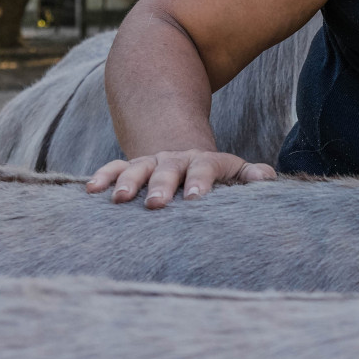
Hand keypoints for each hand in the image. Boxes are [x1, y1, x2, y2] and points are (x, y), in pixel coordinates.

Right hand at [85, 150, 276, 208]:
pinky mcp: (131, 167)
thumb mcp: (235, 173)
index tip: (195, 199)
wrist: (185, 155)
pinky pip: (114, 168)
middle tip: (156, 203)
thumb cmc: (216, 176)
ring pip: (138, 168)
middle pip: (169, 169)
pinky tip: (91, 190)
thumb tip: (267, 178)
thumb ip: (251, 175)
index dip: (201, 181)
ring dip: (128, 182)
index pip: (206, 167)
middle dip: (162, 185)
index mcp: (205, 162)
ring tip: (119, 200)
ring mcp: (152, 163)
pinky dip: (103, 176)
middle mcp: (176, 160)